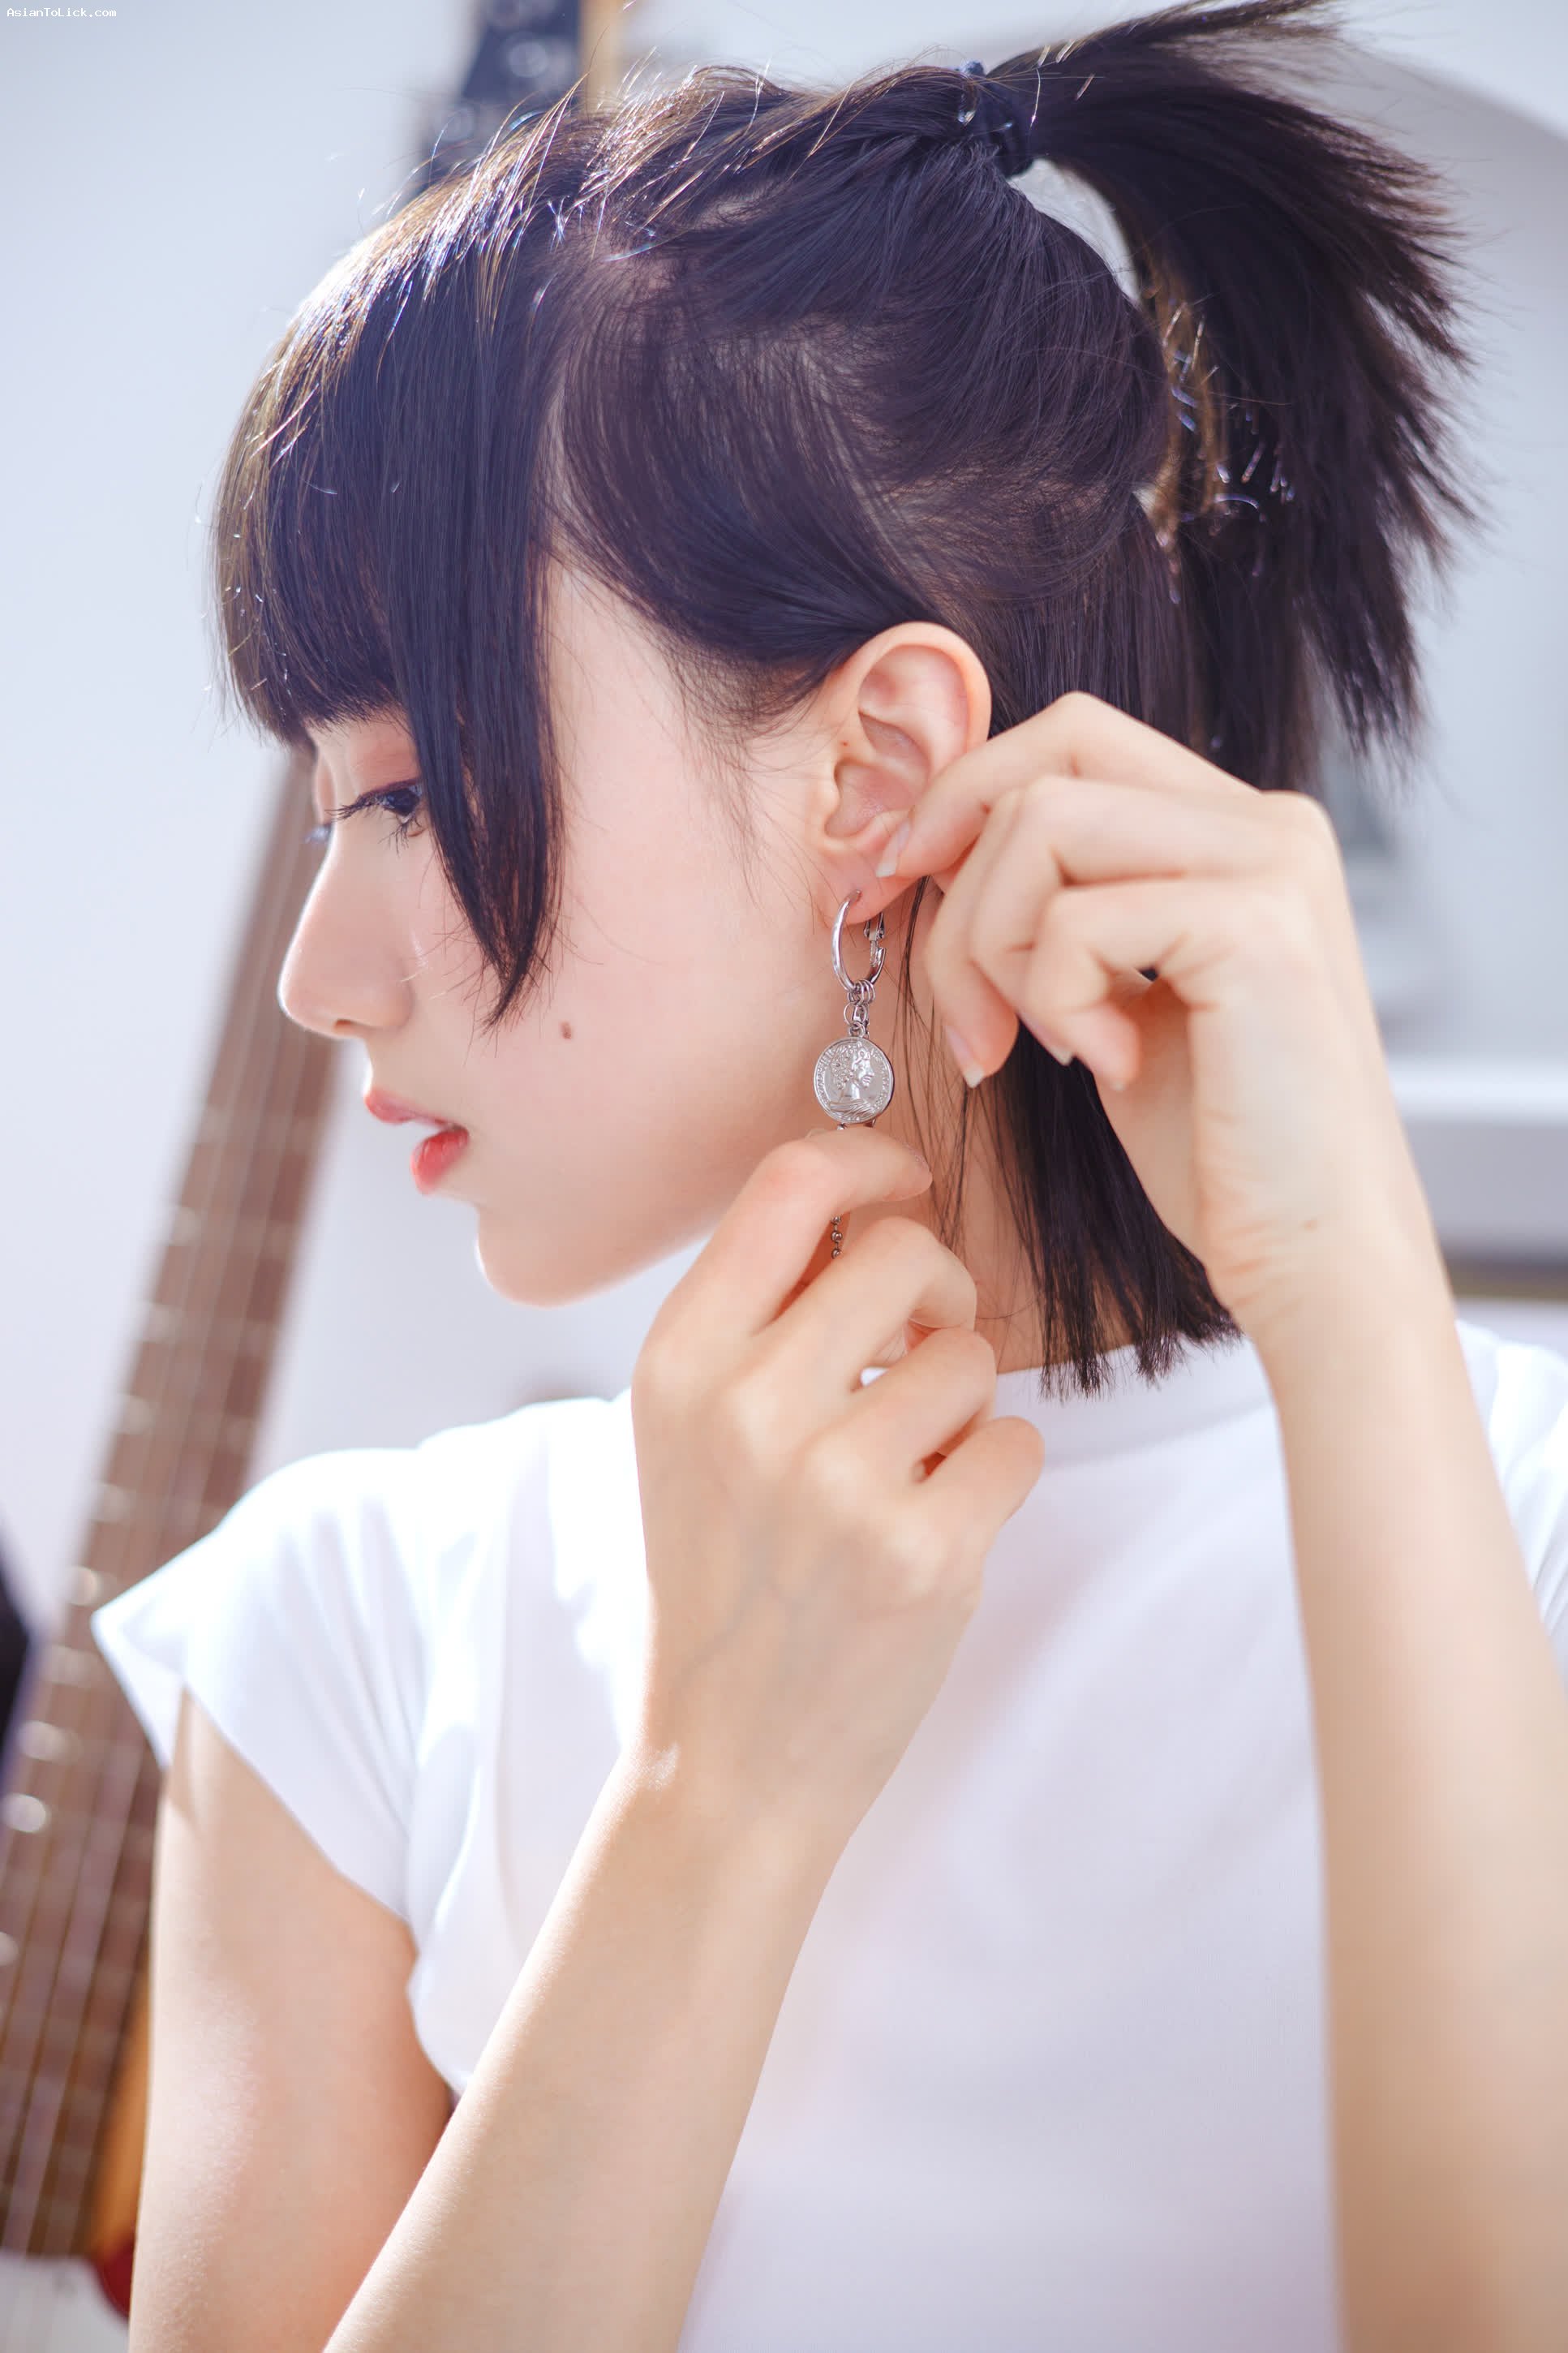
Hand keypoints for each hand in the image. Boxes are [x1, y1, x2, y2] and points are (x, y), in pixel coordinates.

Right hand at [628, 1125, 1046, 1857]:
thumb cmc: (725, 1573)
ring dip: (964, 1402)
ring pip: (972, 1353)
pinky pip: (1016, 1439)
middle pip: (904, 1254)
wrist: (730, 1754)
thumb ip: (761, 1313)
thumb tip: (871, 1200)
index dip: (867, 1162)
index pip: (788, 1185)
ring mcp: (836, 1483)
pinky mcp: (922, 1553)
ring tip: (909, 1468)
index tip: (902, 1187)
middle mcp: (747, 1407)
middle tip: (921, 1351)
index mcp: (678, 1361)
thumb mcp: (690, 1429)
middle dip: (938, 1293)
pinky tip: (938, 1520)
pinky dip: (997, 1472)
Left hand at [873, 691, 1445, 1344]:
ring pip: (1040, 827)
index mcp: (1240, 827)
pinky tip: (1108, 1063)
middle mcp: (1270, 823)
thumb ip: (1062, 903)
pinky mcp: (1257, 930)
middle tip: (955, 1000)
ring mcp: (1273, 866)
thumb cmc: (1215, 1143)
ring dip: (990, 946)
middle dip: (955, 874)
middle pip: (1045, 761)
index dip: (959, 796)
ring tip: (1032, 1042)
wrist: (1315, 1251)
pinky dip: (1054, 1000)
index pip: (1069, 737)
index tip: (891, 883)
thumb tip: (929, 841)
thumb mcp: (1118, 993)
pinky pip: (1075, 922)